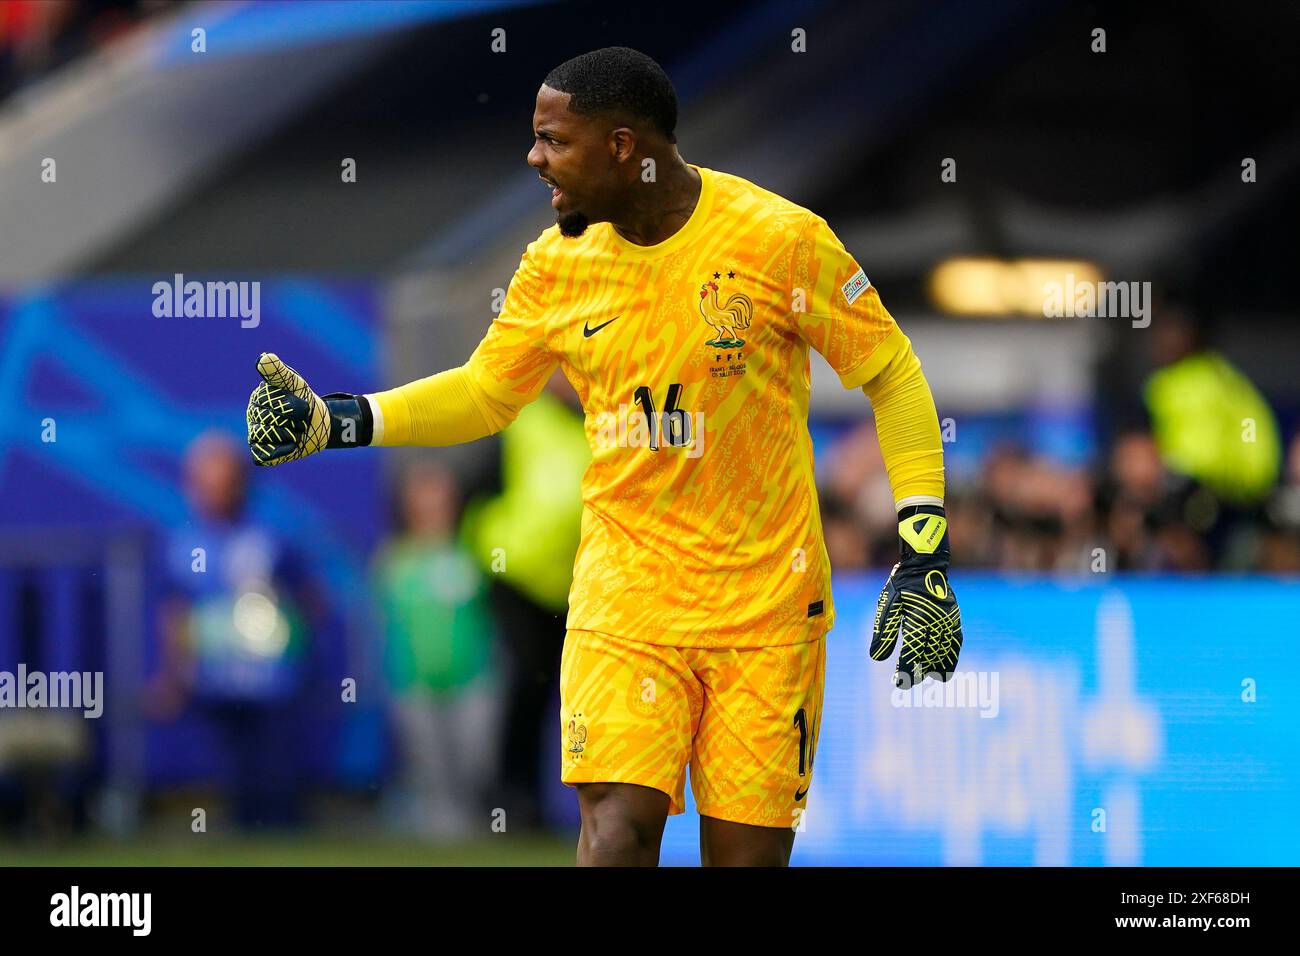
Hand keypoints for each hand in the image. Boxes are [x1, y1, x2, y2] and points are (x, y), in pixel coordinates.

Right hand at [246, 353, 332, 465]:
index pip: (273, 404)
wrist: (316, 424)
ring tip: (295, 431)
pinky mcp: (262, 452)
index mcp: (258, 398)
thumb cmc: (304, 400)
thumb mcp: (294, 383)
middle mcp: (253, 416)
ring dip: (290, 435)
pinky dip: (283, 450)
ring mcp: (256, 434)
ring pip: (268, 437)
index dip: (294, 407)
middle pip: (270, 421)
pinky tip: (291, 444)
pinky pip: (265, 454)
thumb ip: (278, 372)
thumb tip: (263, 358)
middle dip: (293, 421)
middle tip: (299, 420)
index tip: (304, 405)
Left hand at [869, 505, 963, 686]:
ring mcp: (949, 622)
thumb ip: (883, 631)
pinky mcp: (955, 621)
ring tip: (921, 677)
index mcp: (918, 619)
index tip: (898, 683)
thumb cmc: (902, 584)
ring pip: (944, 654)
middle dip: (917, 672)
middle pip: (928, 657)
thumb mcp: (888, 604)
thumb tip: (876, 658)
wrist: (926, 565)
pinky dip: (950, 659)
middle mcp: (936, 623)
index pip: (912, 653)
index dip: (906, 670)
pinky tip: (942, 670)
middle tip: (905, 682)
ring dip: (933, 668)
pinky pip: (956, 645)